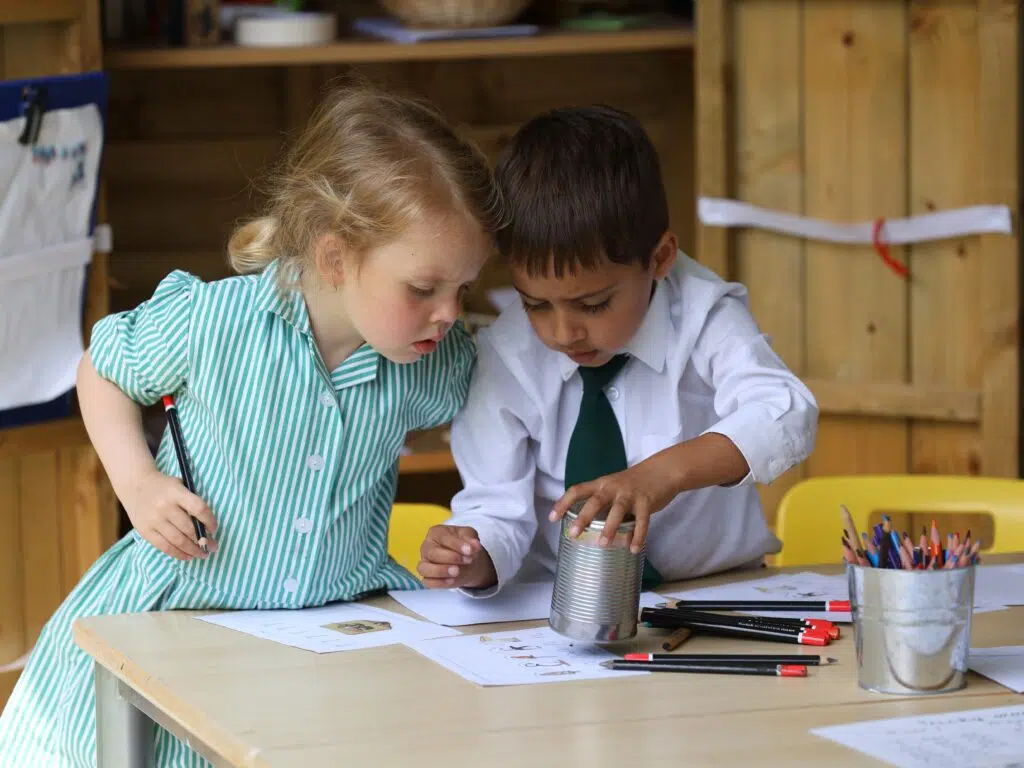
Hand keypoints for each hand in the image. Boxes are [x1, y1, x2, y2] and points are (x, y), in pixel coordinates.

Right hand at [121, 468, 218, 560]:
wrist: (133, 484)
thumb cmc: (163, 486)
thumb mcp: (180, 486)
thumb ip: (191, 502)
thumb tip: (206, 527)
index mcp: (176, 493)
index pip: (199, 509)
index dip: (209, 521)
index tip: (214, 529)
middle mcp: (165, 507)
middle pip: (189, 528)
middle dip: (203, 541)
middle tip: (212, 548)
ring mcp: (154, 520)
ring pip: (177, 540)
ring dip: (192, 550)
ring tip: (202, 555)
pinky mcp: (145, 531)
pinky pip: (164, 546)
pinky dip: (177, 554)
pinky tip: (187, 556)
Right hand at [418, 525, 496, 589]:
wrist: (467, 561)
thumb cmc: (464, 544)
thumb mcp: (470, 536)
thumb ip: (471, 539)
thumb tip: (475, 545)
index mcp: (436, 533)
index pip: (443, 538)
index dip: (457, 544)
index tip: (470, 550)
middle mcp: (426, 547)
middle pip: (432, 553)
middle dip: (450, 557)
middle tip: (467, 560)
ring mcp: (424, 562)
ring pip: (425, 568)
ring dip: (440, 571)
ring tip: (457, 572)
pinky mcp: (426, 577)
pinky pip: (428, 581)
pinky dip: (439, 582)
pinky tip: (452, 581)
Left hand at [550, 456, 678, 553]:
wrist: (663, 470)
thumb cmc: (635, 482)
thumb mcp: (615, 487)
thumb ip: (603, 503)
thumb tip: (588, 526)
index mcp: (602, 483)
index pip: (578, 490)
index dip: (563, 503)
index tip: (552, 518)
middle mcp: (614, 487)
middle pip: (595, 500)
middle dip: (583, 517)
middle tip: (573, 534)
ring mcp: (631, 494)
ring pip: (618, 510)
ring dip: (610, 527)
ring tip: (602, 544)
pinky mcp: (647, 501)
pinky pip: (642, 521)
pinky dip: (638, 536)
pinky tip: (633, 549)